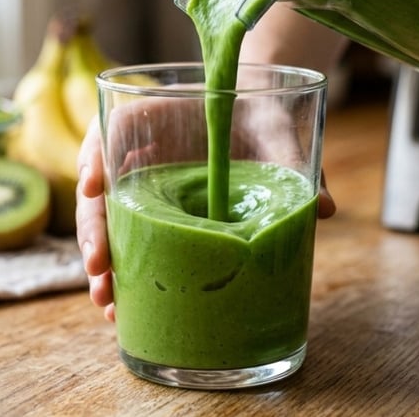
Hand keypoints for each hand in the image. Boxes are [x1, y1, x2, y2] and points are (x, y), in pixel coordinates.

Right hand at [75, 102, 336, 321]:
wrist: (263, 117)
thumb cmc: (262, 114)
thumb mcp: (277, 130)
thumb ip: (290, 158)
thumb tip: (326, 208)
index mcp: (163, 113)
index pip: (114, 125)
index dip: (95, 155)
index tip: (93, 185)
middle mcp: (143, 150)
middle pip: (101, 185)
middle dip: (94, 228)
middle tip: (99, 267)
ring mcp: (146, 184)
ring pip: (107, 219)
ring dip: (103, 260)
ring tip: (107, 301)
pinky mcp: (157, 212)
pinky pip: (130, 239)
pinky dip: (124, 270)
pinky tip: (123, 305)